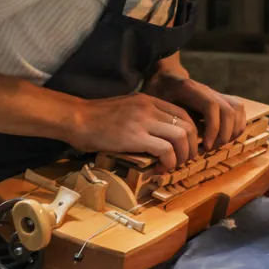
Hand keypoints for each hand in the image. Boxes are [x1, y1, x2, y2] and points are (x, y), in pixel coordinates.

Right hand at [70, 93, 198, 169]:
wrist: (77, 119)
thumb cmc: (96, 118)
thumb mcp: (125, 109)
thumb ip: (143, 117)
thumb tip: (156, 135)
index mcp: (148, 100)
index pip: (182, 114)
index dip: (189, 133)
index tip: (184, 148)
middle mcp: (150, 108)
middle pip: (187, 125)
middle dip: (191, 146)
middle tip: (184, 160)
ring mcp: (143, 121)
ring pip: (181, 137)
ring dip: (182, 156)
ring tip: (173, 166)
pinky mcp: (136, 137)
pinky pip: (166, 150)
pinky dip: (169, 162)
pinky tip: (160, 169)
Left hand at [143, 72, 245, 150]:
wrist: (164, 77)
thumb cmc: (157, 91)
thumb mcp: (154, 102)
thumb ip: (161, 117)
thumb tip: (166, 142)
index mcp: (190, 88)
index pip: (212, 106)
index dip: (213, 127)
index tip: (205, 145)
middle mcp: (207, 89)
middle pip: (229, 110)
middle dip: (224, 134)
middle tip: (209, 148)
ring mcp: (215, 93)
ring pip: (237, 109)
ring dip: (232, 131)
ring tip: (216, 144)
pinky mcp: (220, 99)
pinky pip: (238, 110)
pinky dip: (236, 126)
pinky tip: (223, 138)